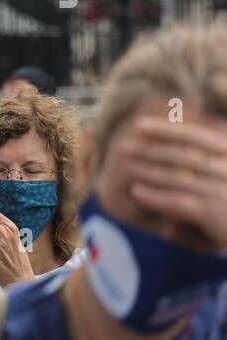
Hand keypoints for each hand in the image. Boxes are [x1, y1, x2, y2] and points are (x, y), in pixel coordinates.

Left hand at [123, 117, 226, 250]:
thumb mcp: (220, 166)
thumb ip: (203, 151)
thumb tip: (172, 125)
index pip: (196, 136)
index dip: (166, 130)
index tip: (139, 125)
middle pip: (184, 155)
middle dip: (151, 149)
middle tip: (123, 147)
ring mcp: (225, 192)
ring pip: (179, 178)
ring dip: (149, 170)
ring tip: (127, 165)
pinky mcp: (216, 214)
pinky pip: (179, 202)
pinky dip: (155, 196)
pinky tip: (135, 191)